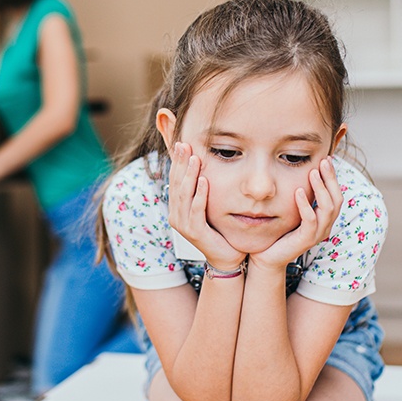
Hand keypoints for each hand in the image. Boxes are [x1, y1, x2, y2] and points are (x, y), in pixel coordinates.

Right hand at [167, 141, 243, 271]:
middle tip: (185, 145)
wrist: (227, 257)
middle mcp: (176, 215)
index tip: (182, 144)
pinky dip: (200, 195)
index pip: (174, 180)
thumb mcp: (208, 206)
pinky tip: (205, 181)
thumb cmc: (218, 230)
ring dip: (190, 175)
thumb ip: (202, 190)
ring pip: (184, 195)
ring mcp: (183, 225)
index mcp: (177, 208)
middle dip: (181, 164)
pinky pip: (196, 210)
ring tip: (195, 158)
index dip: (178, 162)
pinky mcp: (195, 232)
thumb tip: (202, 167)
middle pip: (177, 184)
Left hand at [251, 157, 342, 271]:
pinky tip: (298, 192)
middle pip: (337, 199)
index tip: (327, 159)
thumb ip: (299, 196)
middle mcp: (325, 226)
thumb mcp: (291, 210)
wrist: (267, 256)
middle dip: (331, 179)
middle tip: (324, 161)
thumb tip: (299, 172)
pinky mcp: (306, 240)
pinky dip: (305, 205)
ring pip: (327, 209)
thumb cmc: (279, 231)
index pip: (335, 194)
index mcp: (323, 218)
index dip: (333, 177)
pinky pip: (310, 221)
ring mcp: (317, 234)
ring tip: (313, 172)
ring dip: (321, 189)